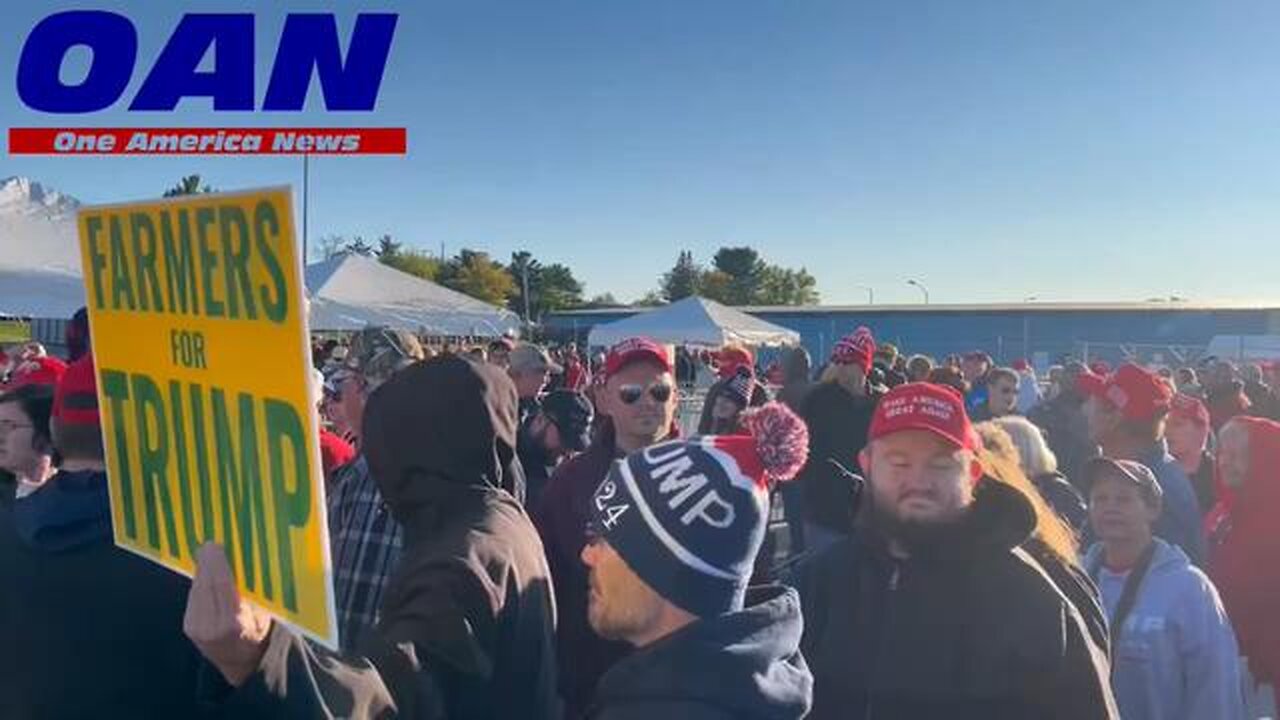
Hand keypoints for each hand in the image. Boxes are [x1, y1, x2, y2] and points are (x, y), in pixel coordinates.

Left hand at [184, 543, 273, 686]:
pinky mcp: (189, 626)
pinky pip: (194, 596)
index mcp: (234, 625)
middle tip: (211, 543)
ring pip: (197, 589)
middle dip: (207, 562)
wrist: (239, 665)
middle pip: (205, 585)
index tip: (216, 545)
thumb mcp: (265, 615)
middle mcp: (211, 627)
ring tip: (209, 553)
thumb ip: (253, 593)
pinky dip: (200, 580)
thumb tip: (245, 563)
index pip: (221, 587)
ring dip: (202, 569)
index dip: (217, 564)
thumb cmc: (260, 637)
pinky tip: (206, 571)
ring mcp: (196, 628)